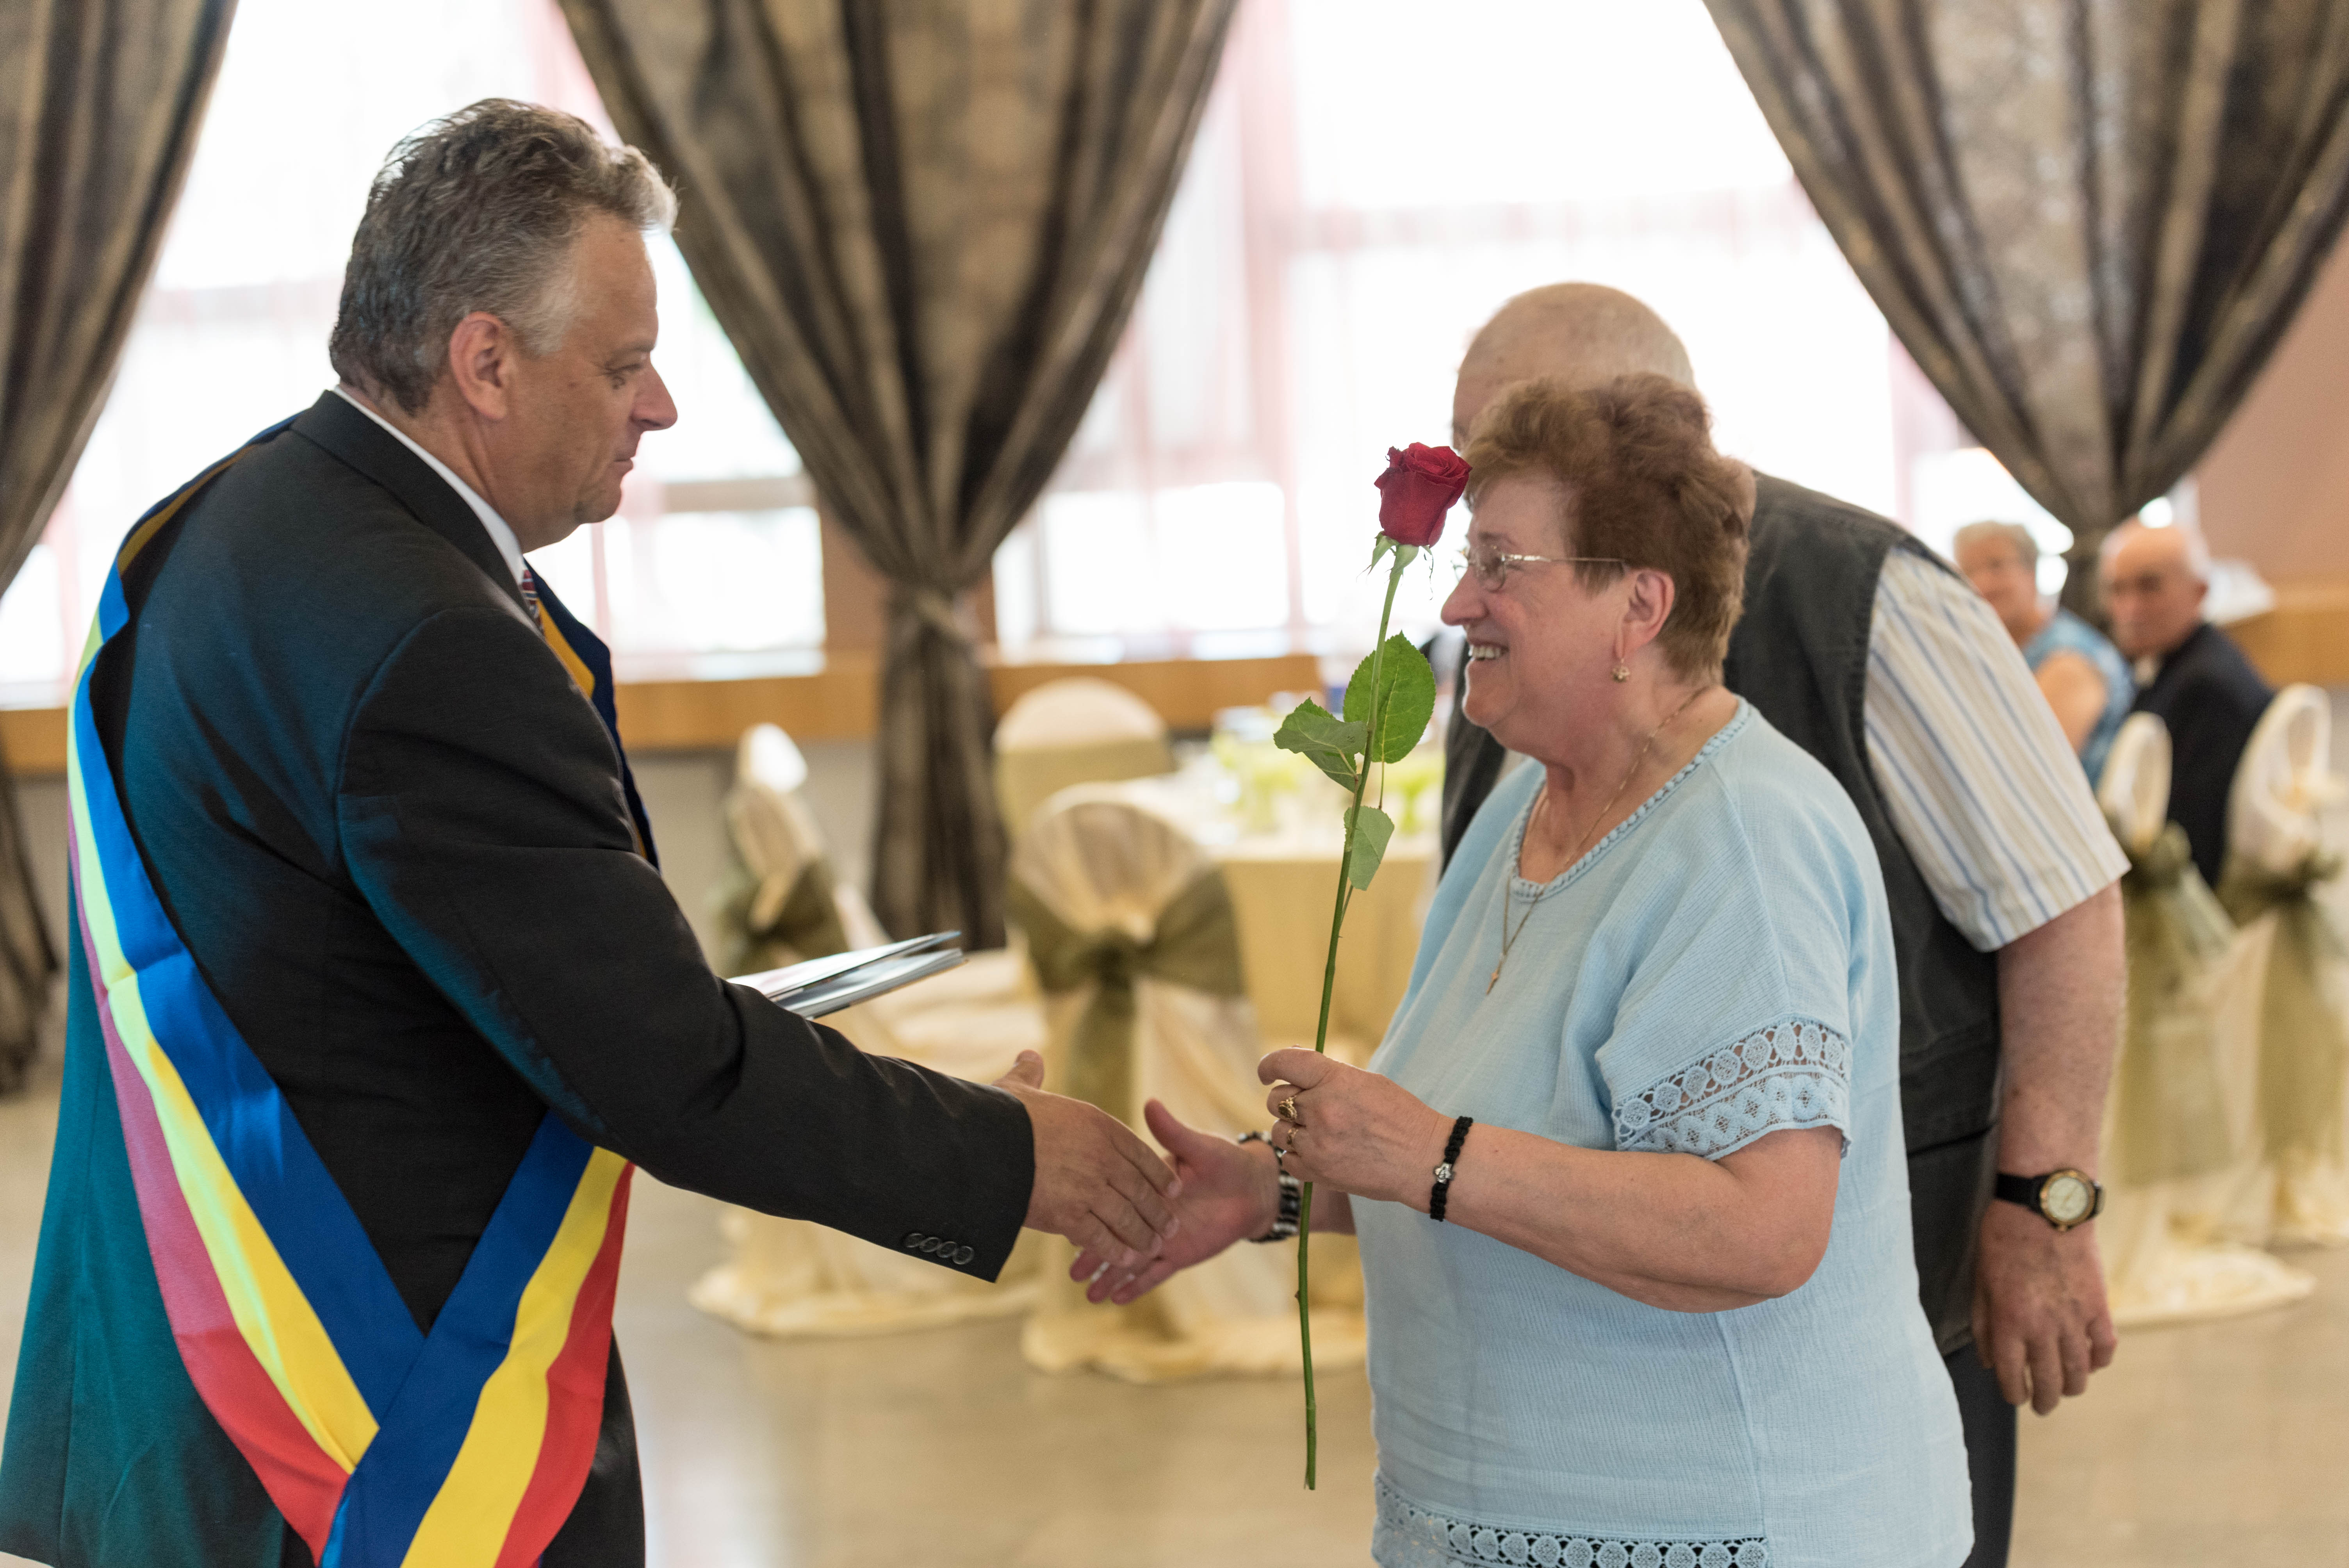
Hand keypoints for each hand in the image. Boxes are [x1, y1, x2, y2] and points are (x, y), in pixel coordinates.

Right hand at [992, 1050, 1179, 1267]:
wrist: (982, 1144)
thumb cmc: (1000, 1115)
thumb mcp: (1021, 1089)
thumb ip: (1032, 1073)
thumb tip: (1029, 1054)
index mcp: (1097, 1125)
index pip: (1140, 1152)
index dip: (1159, 1173)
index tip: (1173, 1188)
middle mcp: (1101, 1157)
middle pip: (1140, 1188)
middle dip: (1158, 1210)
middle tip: (1171, 1225)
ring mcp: (1087, 1188)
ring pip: (1126, 1216)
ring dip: (1143, 1235)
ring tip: (1153, 1248)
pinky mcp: (1068, 1215)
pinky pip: (1100, 1237)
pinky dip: (1115, 1250)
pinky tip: (1126, 1260)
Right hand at [1072, 1099, 1280, 1304]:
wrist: (1252, 1189)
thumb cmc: (1224, 1161)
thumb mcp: (1197, 1147)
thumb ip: (1172, 1133)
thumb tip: (1151, 1103)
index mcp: (1145, 1188)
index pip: (1114, 1201)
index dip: (1093, 1213)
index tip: (1070, 1225)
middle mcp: (1148, 1215)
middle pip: (1115, 1236)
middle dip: (1093, 1255)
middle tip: (1071, 1273)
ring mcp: (1162, 1238)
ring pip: (1131, 1260)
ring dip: (1111, 1276)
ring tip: (1089, 1296)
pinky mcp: (1179, 1255)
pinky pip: (1156, 1274)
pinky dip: (1139, 1286)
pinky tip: (1118, 1299)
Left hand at [1260, 1047, 1447, 1207]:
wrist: (1424, 1159)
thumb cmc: (1401, 1116)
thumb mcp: (1367, 1082)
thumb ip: (1328, 1075)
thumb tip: (1292, 1065)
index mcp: (1334, 1079)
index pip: (1284, 1062)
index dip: (1269, 1065)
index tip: (1267, 1073)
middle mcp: (1321, 1109)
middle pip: (1276, 1099)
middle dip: (1288, 1101)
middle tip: (1309, 1108)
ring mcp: (1317, 1143)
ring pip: (1278, 1131)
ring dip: (1292, 1129)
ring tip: (1319, 1133)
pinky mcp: (1317, 1172)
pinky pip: (1287, 1159)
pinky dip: (1298, 1156)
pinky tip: (1319, 1153)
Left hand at [1971, 1196, 2116, 1414]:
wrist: (2044, 1207)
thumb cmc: (2002, 1239)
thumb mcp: (1980, 1281)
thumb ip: (1983, 1325)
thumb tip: (1990, 1362)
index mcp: (2009, 1322)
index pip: (2012, 1377)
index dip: (2014, 1393)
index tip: (2016, 1396)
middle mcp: (2043, 1327)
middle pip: (2050, 1382)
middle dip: (2045, 1401)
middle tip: (2042, 1406)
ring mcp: (2075, 1319)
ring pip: (2080, 1372)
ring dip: (2072, 1387)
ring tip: (2066, 1390)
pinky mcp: (2099, 1306)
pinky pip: (2104, 1347)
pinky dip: (2099, 1360)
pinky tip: (2091, 1363)